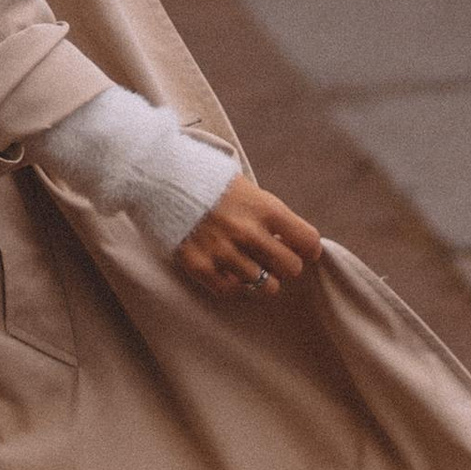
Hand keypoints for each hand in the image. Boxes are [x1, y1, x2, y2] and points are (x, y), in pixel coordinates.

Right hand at [175, 179, 322, 302]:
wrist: (162, 179)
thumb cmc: (209, 182)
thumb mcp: (248, 190)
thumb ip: (271, 216)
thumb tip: (292, 245)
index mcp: (266, 208)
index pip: (308, 241)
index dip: (309, 248)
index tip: (302, 250)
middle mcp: (249, 233)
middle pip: (291, 268)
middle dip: (286, 264)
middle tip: (273, 258)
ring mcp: (225, 252)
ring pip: (266, 286)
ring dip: (262, 277)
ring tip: (250, 264)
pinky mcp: (201, 266)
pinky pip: (231, 290)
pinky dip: (233, 283)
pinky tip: (228, 269)